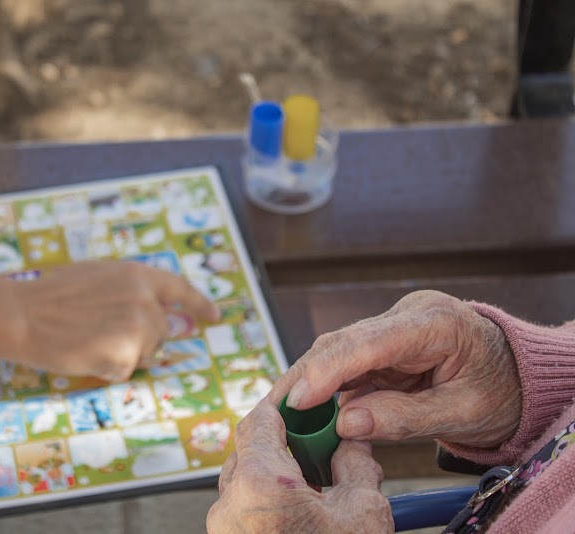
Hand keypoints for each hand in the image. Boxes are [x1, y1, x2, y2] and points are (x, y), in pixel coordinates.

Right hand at [9, 261, 219, 380]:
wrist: (23, 314)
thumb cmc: (51, 295)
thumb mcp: (98, 276)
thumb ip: (130, 289)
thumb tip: (154, 309)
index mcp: (138, 275)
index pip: (181, 289)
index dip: (199, 304)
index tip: (213, 316)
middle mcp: (145, 300)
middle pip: (160, 331)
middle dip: (140, 338)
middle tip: (99, 332)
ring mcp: (138, 328)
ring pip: (144, 353)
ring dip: (122, 353)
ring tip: (88, 339)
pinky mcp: (127, 355)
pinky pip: (125, 369)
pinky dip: (107, 368)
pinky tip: (84, 353)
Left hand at [207, 400, 392, 533]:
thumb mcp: (363, 513)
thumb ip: (355, 464)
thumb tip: (351, 443)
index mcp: (260, 484)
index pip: (260, 418)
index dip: (284, 404)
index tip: (303, 400)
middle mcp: (231, 503)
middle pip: (250, 448)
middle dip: (282, 441)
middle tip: (317, 445)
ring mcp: (224, 528)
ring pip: (244, 479)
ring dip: (275, 473)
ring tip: (314, 487)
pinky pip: (242, 508)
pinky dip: (267, 499)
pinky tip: (301, 515)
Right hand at [269, 290, 521, 447]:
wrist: (515, 375)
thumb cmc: (499, 391)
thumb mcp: (463, 413)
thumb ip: (406, 418)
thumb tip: (346, 424)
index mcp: (434, 322)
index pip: (369, 342)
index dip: (328, 370)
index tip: (297, 400)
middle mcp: (406, 314)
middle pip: (342, 343)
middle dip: (305, 377)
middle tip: (273, 411)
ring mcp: (391, 326)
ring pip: (336, 351)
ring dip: (308, 383)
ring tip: (280, 414)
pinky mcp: (381, 342)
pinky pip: (345, 363)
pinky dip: (324, 388)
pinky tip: (303, 408)